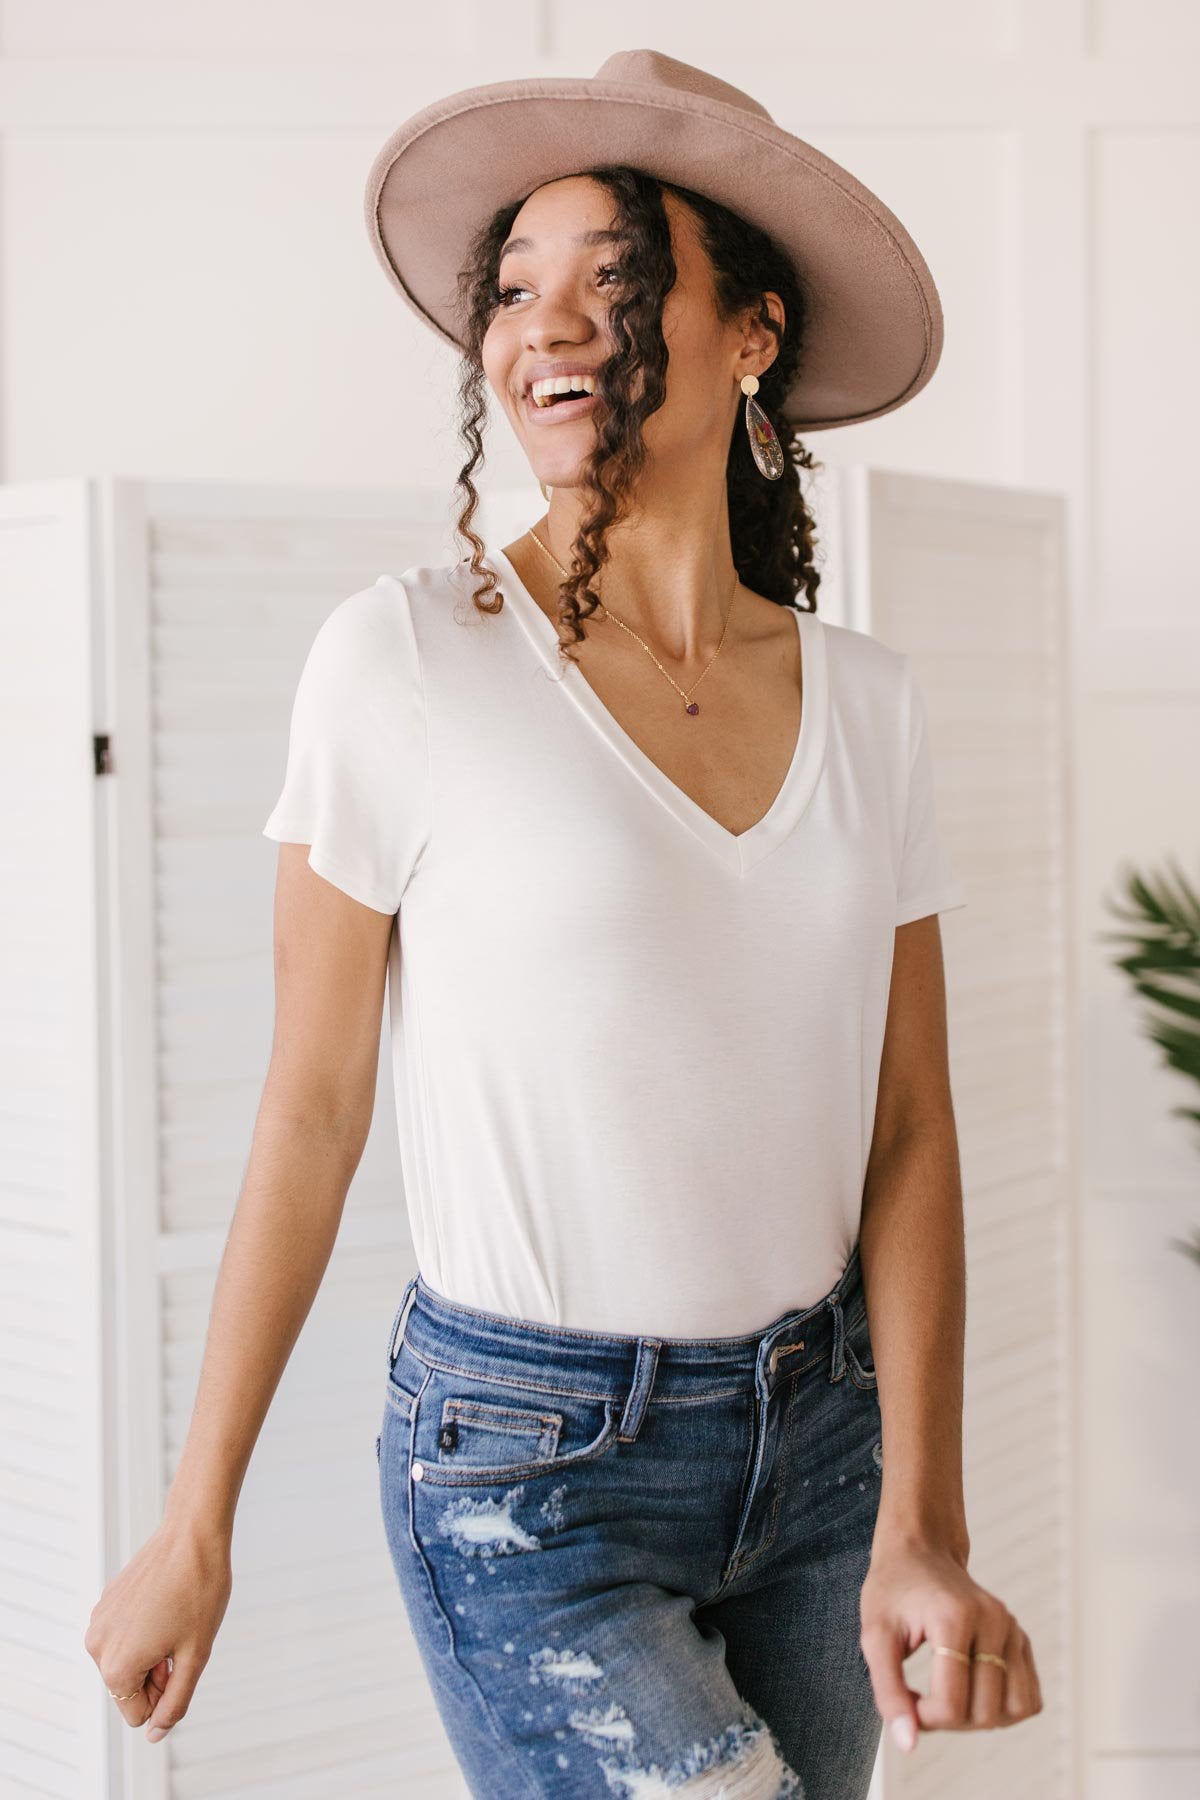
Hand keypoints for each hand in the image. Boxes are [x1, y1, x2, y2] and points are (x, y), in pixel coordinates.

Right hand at [83, 1517, 232, 1744]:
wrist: (193, 1534)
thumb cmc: (200, 1593)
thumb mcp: (196, 1656)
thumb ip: (175, 1703)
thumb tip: (155, 1734)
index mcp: (116, 1668)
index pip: (139, 1715)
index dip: (167, 1691)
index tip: (181, 1657)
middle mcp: (96, 1647)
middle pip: (129, 1689)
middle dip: (157, 1673)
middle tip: (180, 1636)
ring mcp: (97, 1622)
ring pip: (126, 1662)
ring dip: (150, 1651)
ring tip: (172, 1617)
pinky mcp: (104, 1602)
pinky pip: (124, 1636)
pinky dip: (143, 1629)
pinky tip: (163, 1601)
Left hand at [859, 1536, 1042, 1751]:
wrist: (920, 1551)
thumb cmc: (893, 1591)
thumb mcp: (874, 1635)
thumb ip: (888, 1691)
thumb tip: (908, 1744)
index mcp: (956, 1617)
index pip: (951, 1702)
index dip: (923, 1717)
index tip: (905, 1699)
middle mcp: (994, 1622)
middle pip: (984, 1713)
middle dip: (948, 1721)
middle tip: (922, 1697)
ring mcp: (1013, 1629)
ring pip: (1015, 1710)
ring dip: (980, 1720)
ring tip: (949, 1695)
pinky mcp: (1022, 1639)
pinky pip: (1028, 1698)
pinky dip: (1002, 1709)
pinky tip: (972, 1690)